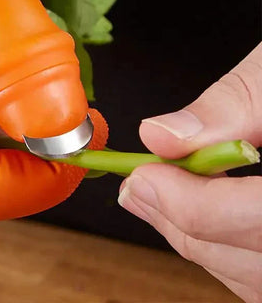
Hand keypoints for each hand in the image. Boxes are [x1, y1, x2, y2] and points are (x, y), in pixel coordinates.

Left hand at [118, 43, 261, 301]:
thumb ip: (227, 108)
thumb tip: (158, 135)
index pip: (260, 219)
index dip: (190, 204)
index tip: (140, 177)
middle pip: (250, 258)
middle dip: (180, 221)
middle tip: (133, 188)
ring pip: (248, 273)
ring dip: (190, 235)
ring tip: (149, 197)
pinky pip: (255, 271)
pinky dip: (216, 245)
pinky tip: (189, 212)